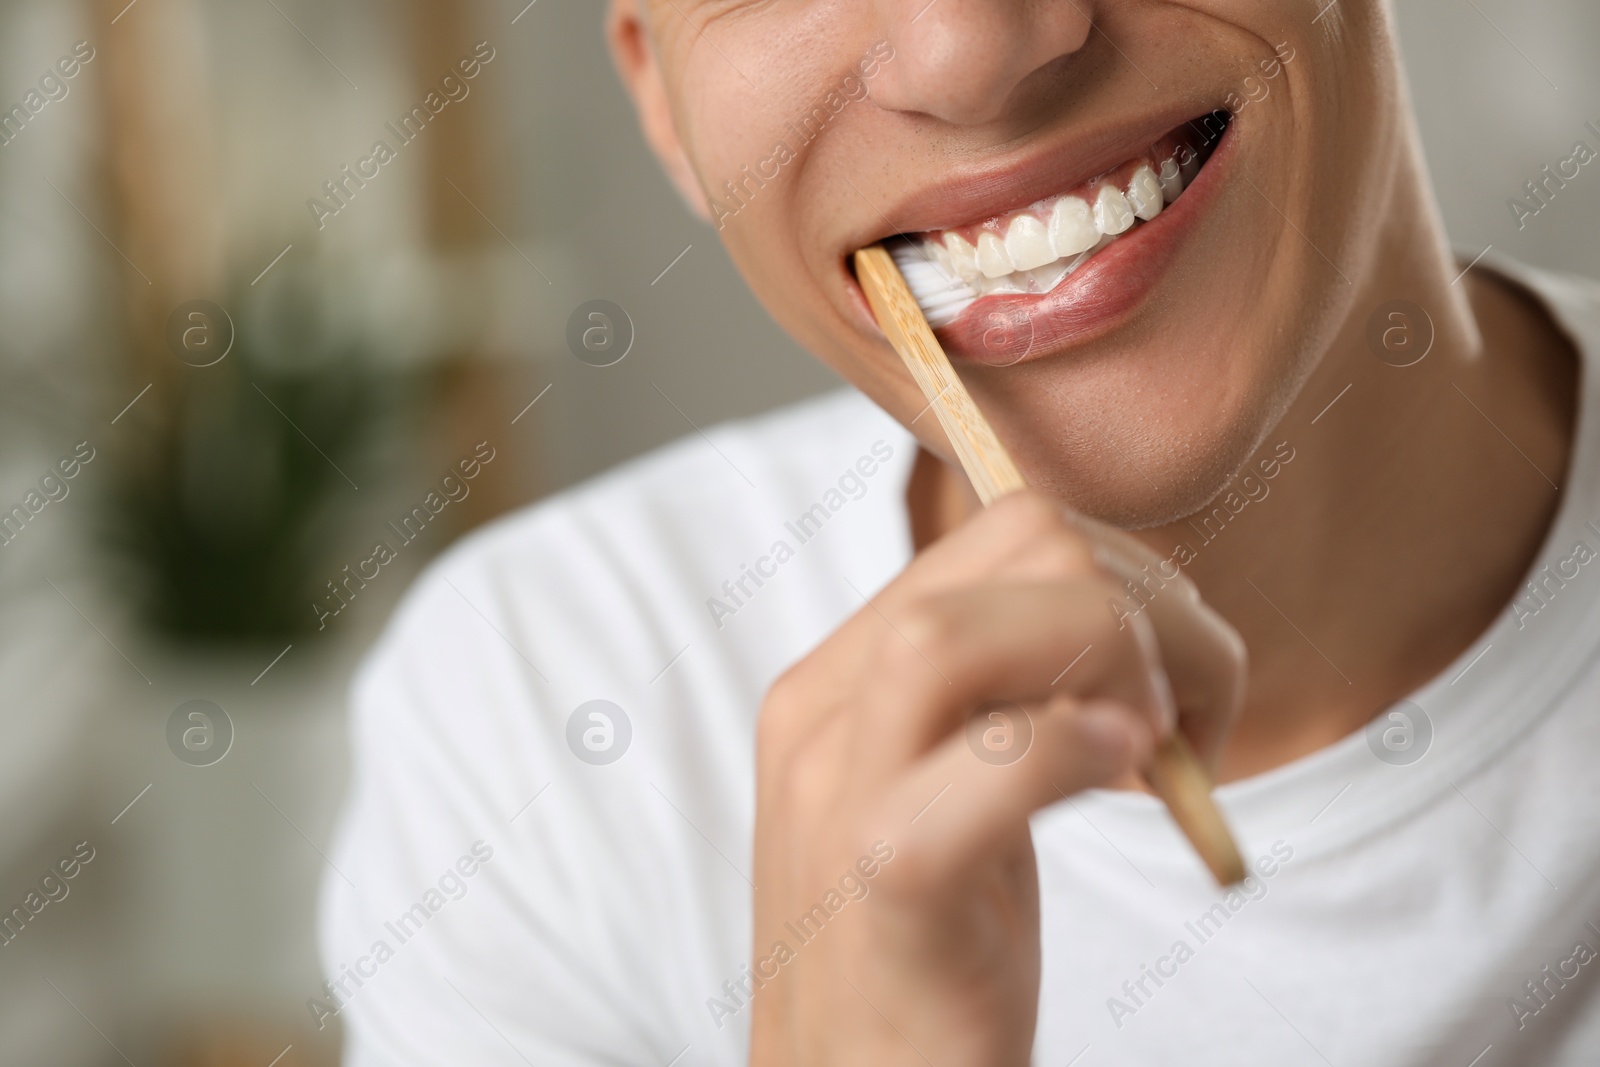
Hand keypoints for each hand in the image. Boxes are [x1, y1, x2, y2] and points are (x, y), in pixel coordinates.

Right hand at [747, 490, 1244, 1065]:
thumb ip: (998, 697)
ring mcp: (838, 793)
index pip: (1008, 528)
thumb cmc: (929, 955)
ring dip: (1121, 665)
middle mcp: (820, 713)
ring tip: (1160, 758)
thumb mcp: (946, 794)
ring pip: (963, 634)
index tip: (1173, 679)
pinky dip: (1075, 751)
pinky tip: (1129, 779)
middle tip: (1195, 725)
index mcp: (837, 677)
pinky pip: (990, 762)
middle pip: (1019, 548)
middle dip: (1155, 611)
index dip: (1129, 576)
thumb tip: (1128, 608)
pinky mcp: (886, 883)